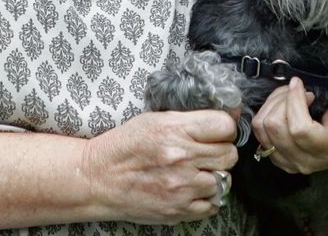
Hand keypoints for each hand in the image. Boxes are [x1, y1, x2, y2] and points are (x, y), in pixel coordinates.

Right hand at [81, 109, 237, 223]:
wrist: (98, 179)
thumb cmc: (124, 146)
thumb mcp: (154, 119)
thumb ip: (190, 118)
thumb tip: (227, 116)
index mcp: (174, 130)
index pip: (224, 126)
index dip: (224, 128)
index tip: (217, 131)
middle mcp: (181, 158)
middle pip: (229, 154)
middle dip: (220, 151)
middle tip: (205, 152)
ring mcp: (182, 187)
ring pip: (224, 180)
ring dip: (214, 175)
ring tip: (196, 171)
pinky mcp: (179, 210)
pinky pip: (213, 204)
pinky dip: (207, 197)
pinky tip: (192, 189)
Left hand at [251, 77, 327, 174]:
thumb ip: (322, 104)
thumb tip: (301, 90)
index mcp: (324, 150)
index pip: (299, 128)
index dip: (294, 100)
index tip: (298, 84)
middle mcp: (302, 160)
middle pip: (275, 125)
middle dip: (281, 99)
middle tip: (295, 90)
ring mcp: (286, 162)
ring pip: (262, 127)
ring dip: (271, 104)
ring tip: (286, 97)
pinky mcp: (274, 159)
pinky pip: (258, 132)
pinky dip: (265, 114)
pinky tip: (278, 108)